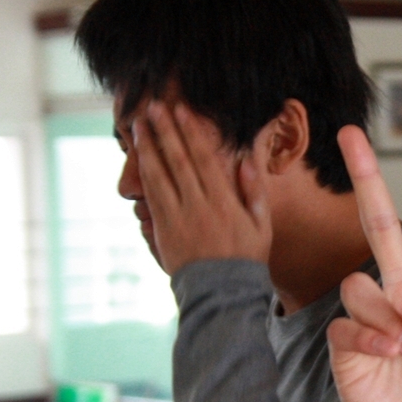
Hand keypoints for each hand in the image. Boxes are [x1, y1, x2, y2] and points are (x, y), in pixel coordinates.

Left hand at [133, 102, 272, 273]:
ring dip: (148, 148)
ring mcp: (178, 217)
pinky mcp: (163, 229)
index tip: (181, 111)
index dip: (191, 132)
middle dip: (165, 131)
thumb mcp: (262, 225)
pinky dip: (144, 173)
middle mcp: (199, 205)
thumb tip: (246, 161)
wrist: (222, 294)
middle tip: (153, 107)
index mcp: (224, 201)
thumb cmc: (246, 258)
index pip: (204, 158)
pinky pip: (152, 195)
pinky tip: (139, 158)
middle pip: (178, 160)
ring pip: (159, 175)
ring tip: (138, 126)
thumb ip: (255, 192)